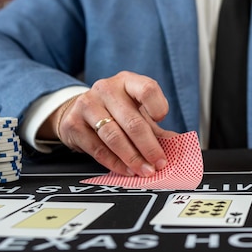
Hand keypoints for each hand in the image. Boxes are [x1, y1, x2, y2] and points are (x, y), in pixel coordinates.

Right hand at [44, 71, 174, 176]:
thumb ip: (158, 129)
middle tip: (159, 162)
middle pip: (132, 120)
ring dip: (133, 158)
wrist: (79, 110)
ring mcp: (87, 105)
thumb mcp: (138, 112)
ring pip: (114, 137)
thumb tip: (177, 147)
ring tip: (145, 170)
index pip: (147, 89)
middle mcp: (106, 89)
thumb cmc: (116, 110)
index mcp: (127, 82)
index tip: (163, 121)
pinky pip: (98, 149)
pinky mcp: (74, 125)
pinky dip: (115, 163)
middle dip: (149, 146)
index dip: (158, 106)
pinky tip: (127, 170)